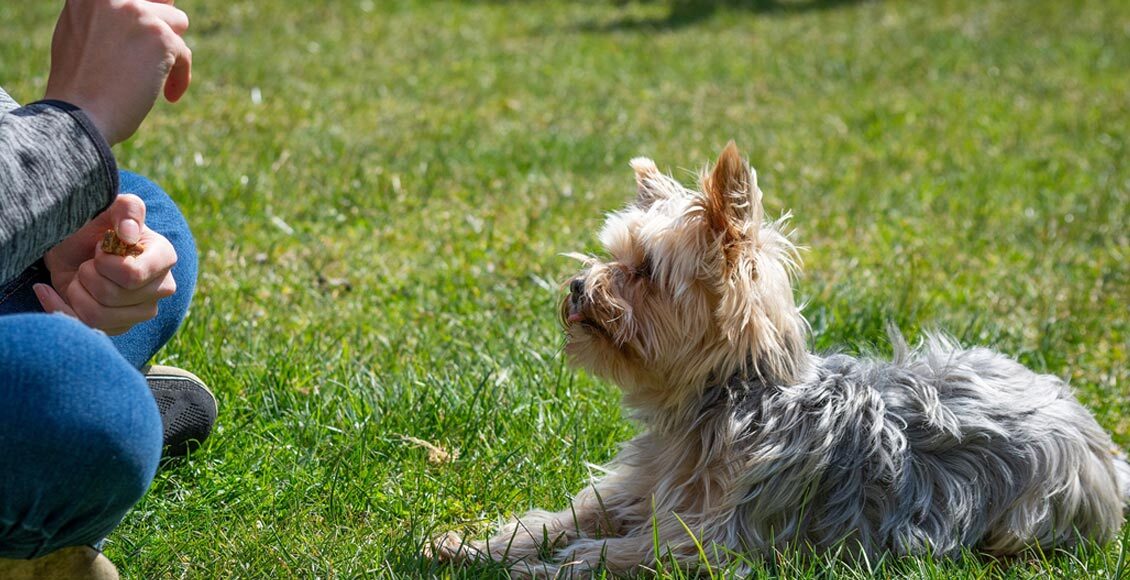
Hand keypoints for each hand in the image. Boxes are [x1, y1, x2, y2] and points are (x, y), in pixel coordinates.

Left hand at [36, 194, 177, 334]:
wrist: (74, 246)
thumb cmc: (95, 224)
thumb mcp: (110, 206)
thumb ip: (127, 209)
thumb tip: (129, 233)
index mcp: (164, 258)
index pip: (133, 275)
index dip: (106, 263)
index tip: (100, 247)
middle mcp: (160, 288)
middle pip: (113, 296)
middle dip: (87, 275)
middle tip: (88, 261)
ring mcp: (142, 311)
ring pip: (99, 316)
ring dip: (76, 292)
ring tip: (78, 276)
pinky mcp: (120, 327)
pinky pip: (85, 328)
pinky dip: (60, 308)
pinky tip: (52, 291)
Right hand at [44, 0, 191, 144]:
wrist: (77, 116)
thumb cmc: (78, 86)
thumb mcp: (80, 35)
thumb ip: (107, 18)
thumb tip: (140, 12)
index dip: (148, 14)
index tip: (146, 39)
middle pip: (161, 2)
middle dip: (161, 29)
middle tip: (152, 58)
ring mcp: (138, 14)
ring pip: (179, 22)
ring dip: (171, 51)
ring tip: (153, 78)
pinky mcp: (161, 38)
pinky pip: (185, 53)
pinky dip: (180, 76)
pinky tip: (169, 95)